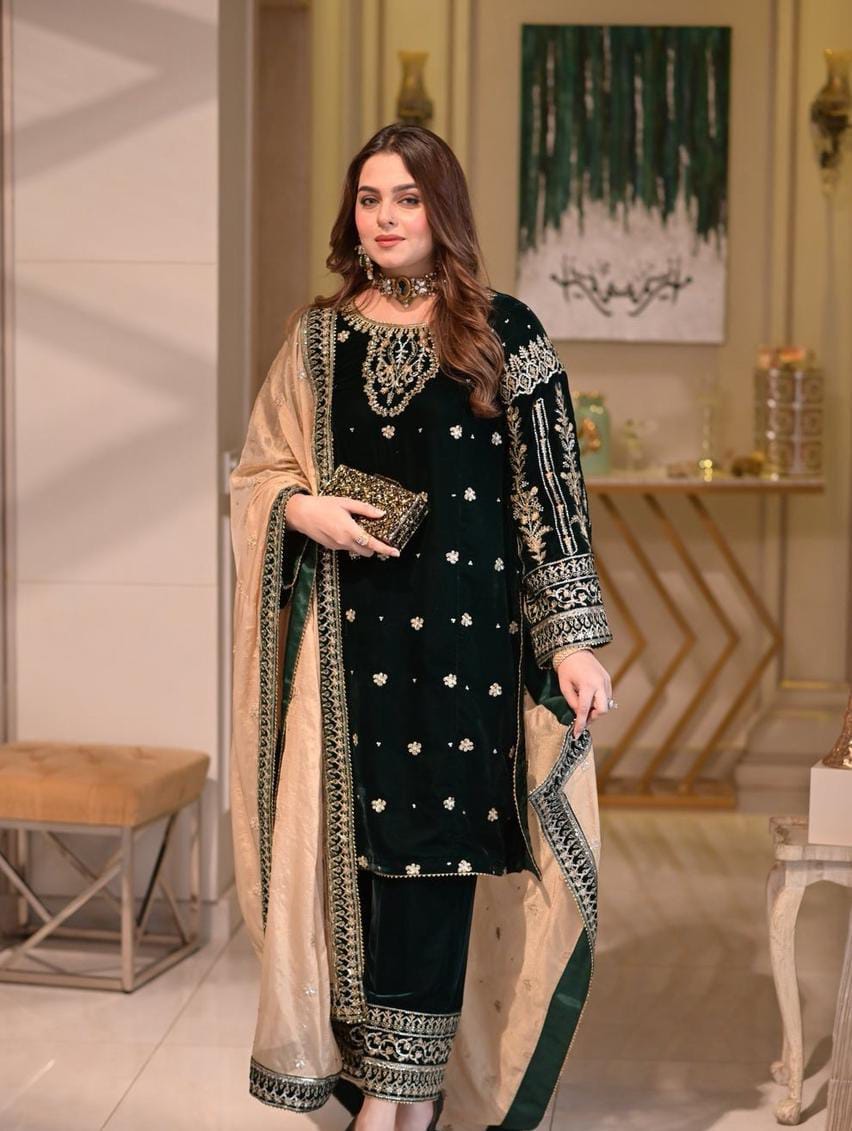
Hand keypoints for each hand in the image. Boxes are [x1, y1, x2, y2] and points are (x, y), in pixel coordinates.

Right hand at [284, 493, 400, 558]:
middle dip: (373, 547)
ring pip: (356, 551)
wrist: (300, 514)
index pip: (372, 544)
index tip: (396, 552)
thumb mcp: (345, 502)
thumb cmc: (323, 505)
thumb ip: (364, 509)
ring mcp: (337, 547)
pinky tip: (344, 529)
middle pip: (367, 552)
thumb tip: (381, 514)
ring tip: (356, 528)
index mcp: (350, 531)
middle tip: (375, 534)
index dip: (385, 549)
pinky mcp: (331, 548)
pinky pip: (346, 548)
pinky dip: (350, 542)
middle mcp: (344, 542)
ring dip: (361, 544)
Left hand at [554, 649, 612, 737]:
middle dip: (593, 716)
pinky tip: (591, 698)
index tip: (577, 733)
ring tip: (585, 705)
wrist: (575, 650)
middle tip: (583, 717)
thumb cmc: (567, 668)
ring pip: (606, 704)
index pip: (585, 710)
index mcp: (587, 685)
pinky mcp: (608, 679)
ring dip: (596, 709)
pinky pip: (607, 696)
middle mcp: (600, 684)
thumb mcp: (565, 686)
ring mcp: (606, 682)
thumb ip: (572, 702)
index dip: (581, 723)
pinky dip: (599, 701)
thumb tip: (579, 714)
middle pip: (602, 710)